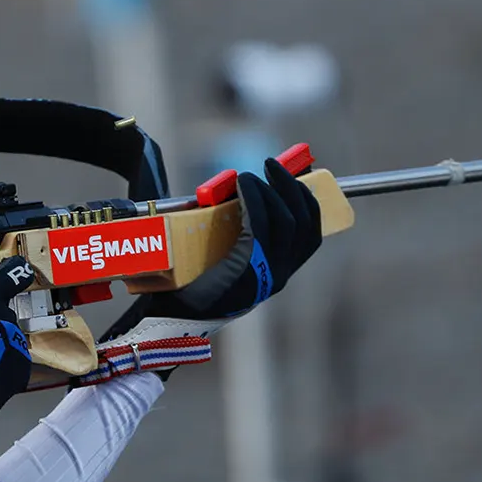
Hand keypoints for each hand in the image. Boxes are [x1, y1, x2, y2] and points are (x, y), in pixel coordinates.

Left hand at [110, 157, 322, 330]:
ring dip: (270, 190)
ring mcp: (266, 275)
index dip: (308, 203)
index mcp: (278, 274)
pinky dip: (254, 200)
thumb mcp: (225, 259)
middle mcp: (279, 276)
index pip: (311, 235)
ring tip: (251, 174)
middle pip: (303, 223)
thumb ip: (238, 234)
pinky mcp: (246, 270)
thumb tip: (234, 193)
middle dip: (292, 187)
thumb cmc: (192, 286)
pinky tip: (243, 186)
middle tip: (271, 165)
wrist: (171, 316)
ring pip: (285, 221)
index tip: (297, 178)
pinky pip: (259, 227)